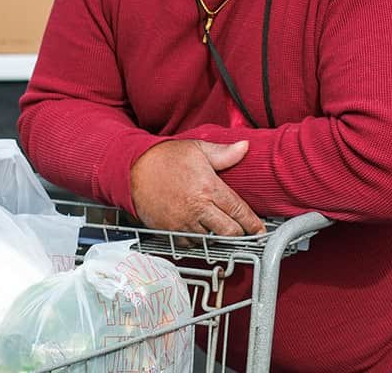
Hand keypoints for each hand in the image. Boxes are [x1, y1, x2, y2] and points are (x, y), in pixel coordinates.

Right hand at [130, 139, 264, 236]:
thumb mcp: (198, 149)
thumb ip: (224, 153)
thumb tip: (244, 147)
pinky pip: (189, 244)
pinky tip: (201, 231)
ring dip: (218, 237)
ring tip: (223, 230)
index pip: (238, 210)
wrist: (132, 169)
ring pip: (210, 240)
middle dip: (239, 233)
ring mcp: (182, 222)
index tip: (260, 230)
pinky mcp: (168, 230)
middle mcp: (197, 208)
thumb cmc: (165, 157)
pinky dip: (198, 240)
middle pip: (228, 231)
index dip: (252, 223)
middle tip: (244, 231)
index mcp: (209, 188)